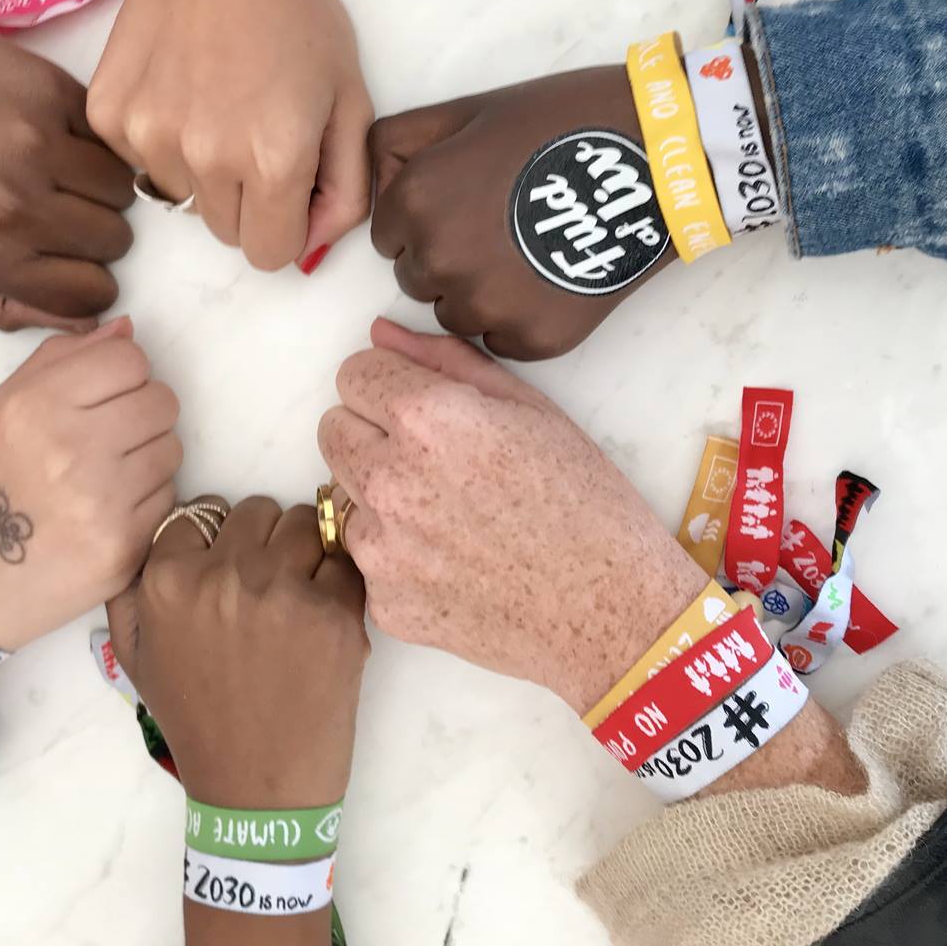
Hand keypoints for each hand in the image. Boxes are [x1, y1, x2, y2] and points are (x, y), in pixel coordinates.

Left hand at [0, 0, 135, 330]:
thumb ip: (5, 295)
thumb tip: (82, 325)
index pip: (92, 295)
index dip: (87, 274)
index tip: (71, 253)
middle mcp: (17, 211)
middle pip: (114, 240)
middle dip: (93, 224)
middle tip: (55, 197)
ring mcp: (39, 149)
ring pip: (122, 186)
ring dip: (98, 177)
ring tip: (55, 158)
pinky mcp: (50, 93)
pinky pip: (105, 133)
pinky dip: (89, 133)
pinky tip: (47, 122)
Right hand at [0, 318, 180, 650]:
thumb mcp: (3, 408)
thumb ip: (62, 358)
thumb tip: (126, 329)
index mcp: (36, 406)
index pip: (129, 359)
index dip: (124, 374)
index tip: (107, 395)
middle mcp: (71, 448)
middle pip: (162, 400)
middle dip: (143, 413)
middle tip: (113, 436)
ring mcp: (102, 500)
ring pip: (172, 447)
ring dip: (148, 456)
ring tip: (109, 474)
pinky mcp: (126, 543)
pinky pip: (168, 496)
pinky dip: (146, 499)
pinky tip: (111, 509)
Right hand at [88, 0, 372, 271]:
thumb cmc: (295, 16)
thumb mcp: (350, 99)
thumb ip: (346, 186)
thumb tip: (313, 243)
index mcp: (274, 159)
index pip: (271, 255)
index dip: (286, 225)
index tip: (288, 186)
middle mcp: (207, 159)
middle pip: (226, 233)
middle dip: (247, 201)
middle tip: (254, 134)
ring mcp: (149, 138)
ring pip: (182, 200)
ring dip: (201, 170)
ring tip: (216, 103)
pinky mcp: (110, 116)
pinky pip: (140, 162)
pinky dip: (160, 139)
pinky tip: (179, 87)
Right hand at [107, 497, 367, 807]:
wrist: (257, 790)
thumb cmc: (196, 724)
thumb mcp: (138, 661)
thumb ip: (130, 592)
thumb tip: (156, 536)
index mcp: (169, 582)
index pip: (201, 513)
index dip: (216, 537)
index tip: (227, 567)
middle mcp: (225, 575)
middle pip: (257, 511)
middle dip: (262, 539)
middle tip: (264, 584)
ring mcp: (285, 591)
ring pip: (306, 523)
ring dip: (304, 549)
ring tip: (297, 595)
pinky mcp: (336, 613)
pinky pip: (344, 563)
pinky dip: (338, 582)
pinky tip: (323, 616)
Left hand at [317, 318, 705, 711]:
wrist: (613, 610)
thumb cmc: (586, 502)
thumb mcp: (531, 409)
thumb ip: (444, 362)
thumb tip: (382, 335)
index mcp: (426, 419)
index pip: (353, 373)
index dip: (390, 384)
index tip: (421, 406)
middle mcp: (389, 480)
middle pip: (333, 430)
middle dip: (372, 433)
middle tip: (434, 459)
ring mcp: (380, 549)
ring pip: (344, 494)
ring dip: (379, 495)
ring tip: (448, 513)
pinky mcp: (384, 602)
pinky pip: (366, 559)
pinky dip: (398, 556)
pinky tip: (454, 561)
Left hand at [370, 66, 676, 359]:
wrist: (656, 159)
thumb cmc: (561, 122)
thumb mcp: (468, 111)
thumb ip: (399, 145)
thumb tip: (376, 191)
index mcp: (417, 200)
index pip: (387, 236)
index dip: (424, 217)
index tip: (465, 201)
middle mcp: (441, 259)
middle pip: (415, 279)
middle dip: (445, 256)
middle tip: (500, 224)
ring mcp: (486, 305)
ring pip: (454, 315)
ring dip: (477, 292)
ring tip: (526, 251)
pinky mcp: (532, 339)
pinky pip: (500, 340)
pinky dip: (518, 317)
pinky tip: (550, 278)